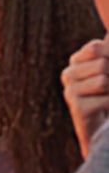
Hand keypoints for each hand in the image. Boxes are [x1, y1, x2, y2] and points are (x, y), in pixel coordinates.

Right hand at [62, 38, 108, 155]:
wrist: (102, 125)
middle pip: (101, 64)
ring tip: (108, 94)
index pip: (96, 47)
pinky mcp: (77, 109)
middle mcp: (68, 75)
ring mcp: (70, 92)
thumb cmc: (108, 90)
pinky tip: (107, 108)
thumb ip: (108, 47)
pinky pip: (105, 98)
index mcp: (76, 60)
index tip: (108, 69)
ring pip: (103, 80)